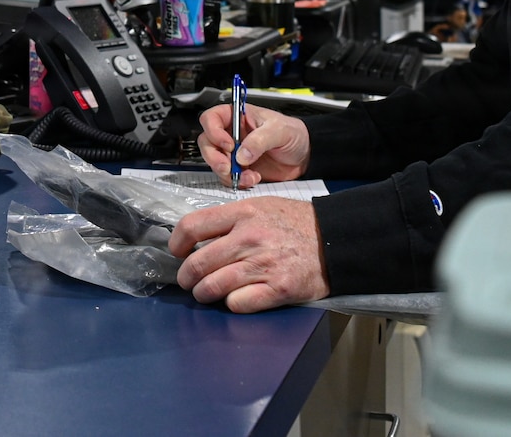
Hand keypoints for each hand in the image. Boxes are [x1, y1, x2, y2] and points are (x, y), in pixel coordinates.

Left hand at [170, 198, 329, 312]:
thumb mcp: (261, 207)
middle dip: (186, 277)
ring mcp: (263, 265)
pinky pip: (238, 303)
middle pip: (197, 263)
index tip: (177, 252)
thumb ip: (230, 219)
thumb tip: (198, 237)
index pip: (192, 226)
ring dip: (203, 293)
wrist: (334, 239)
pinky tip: (235, 298)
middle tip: (188, 280)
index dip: (176, 243)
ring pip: (212, 287)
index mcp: (243, 213)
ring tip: (205, 292)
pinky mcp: (277, 289)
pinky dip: (231, 303)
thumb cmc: (296, 223)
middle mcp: (249, 238)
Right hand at [197, 103, 310, 187]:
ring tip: (248, 175)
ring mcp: (234, 153)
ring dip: (227, 172)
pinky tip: (254, 178)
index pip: (211, 118)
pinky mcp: (240, 170)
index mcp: (237, 117)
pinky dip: (237, 181)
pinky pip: (227, 177)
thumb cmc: (294, 134)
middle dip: (214, 157)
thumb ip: (260, 140)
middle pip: (207, 143)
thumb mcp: (279, 130)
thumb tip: (241, 154)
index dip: (214, 131)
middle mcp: (231, 134)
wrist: (305, 156)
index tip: (228, 144)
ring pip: (214, 162)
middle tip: (228, 167)